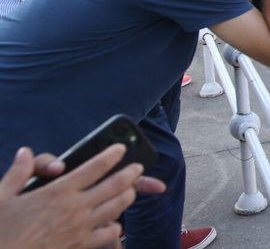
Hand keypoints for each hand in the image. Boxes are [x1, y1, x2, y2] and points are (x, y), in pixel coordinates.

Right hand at [0, 145, 165, 248]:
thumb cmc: (1, 228)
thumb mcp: (2, 196)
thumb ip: (18, 173)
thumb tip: (24, 152)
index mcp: (58, 191)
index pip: (95, 167)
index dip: (112, 155)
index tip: (121, 149)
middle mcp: (75, 207)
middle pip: (115, 185)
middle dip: (131, 173)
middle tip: (138, 167)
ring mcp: (81, 227)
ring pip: (117, 207)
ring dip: (128, 195)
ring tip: (131, 190)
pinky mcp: (80, 245)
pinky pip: (108, 233)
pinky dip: (115, 226)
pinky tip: (115, 223)